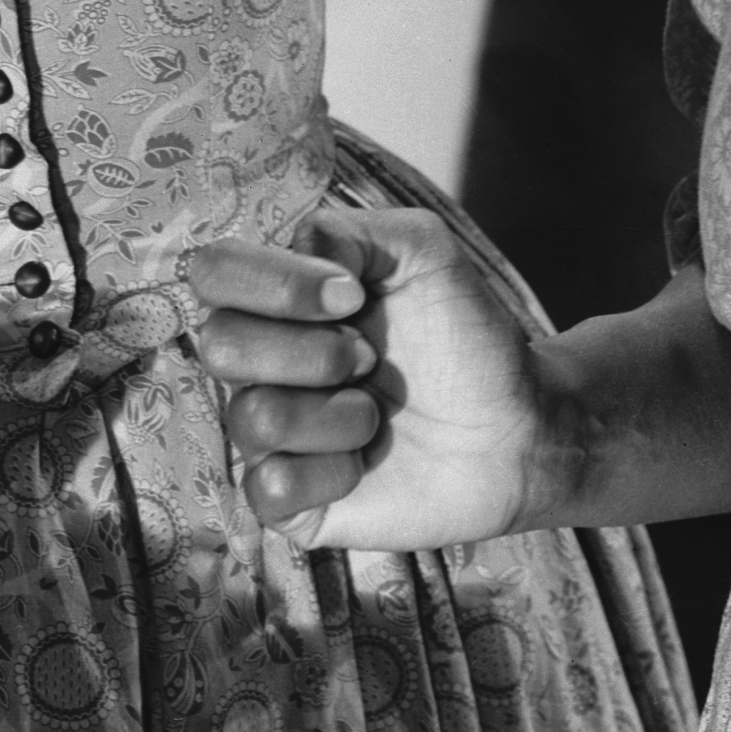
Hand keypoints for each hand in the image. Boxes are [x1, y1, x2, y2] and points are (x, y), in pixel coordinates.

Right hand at [189, 208, 548, 551]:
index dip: (275, 283)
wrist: (516, 427)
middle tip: (369, 358)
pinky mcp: (286, 501)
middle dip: (313, 350)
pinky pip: (270, 487)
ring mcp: (268, 436)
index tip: (353, 295)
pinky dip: (332, 472)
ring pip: (254, 417)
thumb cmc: (466, 337)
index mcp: (279, 297)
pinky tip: (364, 465)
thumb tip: (295, 247)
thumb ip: (352, 230)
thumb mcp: (424, 252)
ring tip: (377, 413)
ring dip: (338, 413)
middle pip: (220, 344)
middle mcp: (261, 362)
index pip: (214, 271)